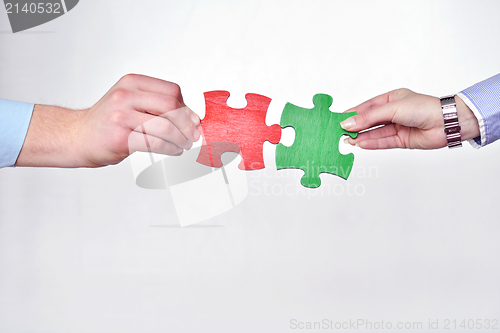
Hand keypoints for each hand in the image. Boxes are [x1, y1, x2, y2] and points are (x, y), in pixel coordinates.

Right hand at [16, 74, 200, 167]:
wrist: (77, 137)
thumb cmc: (108, 122)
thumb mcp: (130, 102)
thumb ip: (156, 105)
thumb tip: (191, 116)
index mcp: (132, 83)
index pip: (171, 90)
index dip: (186, 107)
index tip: (193, 120)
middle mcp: (125, 95)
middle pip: (171, 106)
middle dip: (187, 124)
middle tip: (193, 135)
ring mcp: (121, 116)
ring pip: (165, 126)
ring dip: (180, 139)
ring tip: (184, 145)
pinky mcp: (121, 137)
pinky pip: (155, 143)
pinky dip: (170, 149)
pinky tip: (173, 151)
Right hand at [341, 88, 479, 148]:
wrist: (446, 122)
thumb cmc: (424, 108)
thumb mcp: (392, 108)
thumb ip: (369, 118)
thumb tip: (348, 123)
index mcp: (392, 98)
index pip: (367, 107)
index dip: (353, 114)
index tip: (339, 120)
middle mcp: (394, 113)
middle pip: (370, 121)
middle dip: (355, 127)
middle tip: (339, 132)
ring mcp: (398, 127)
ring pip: (375, 133)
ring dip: (361, 137)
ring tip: (347, 140)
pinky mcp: (402, 140)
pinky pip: (383, 142)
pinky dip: (371, 143)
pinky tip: (360, 144)